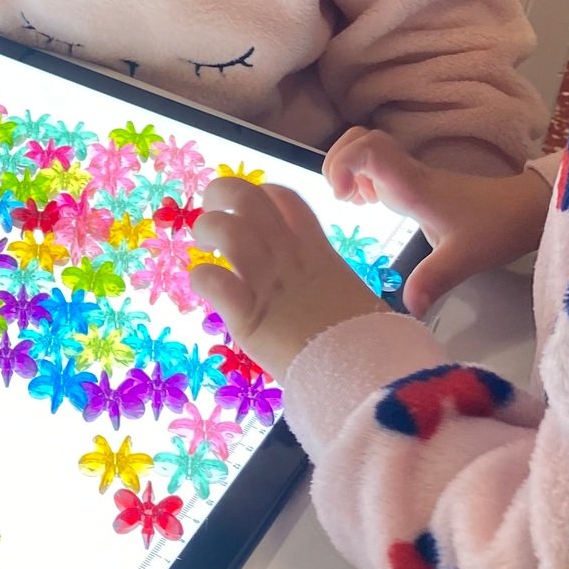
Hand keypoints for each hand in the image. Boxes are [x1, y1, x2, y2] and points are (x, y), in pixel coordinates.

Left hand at [191, 177, 389, 381]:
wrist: (367, 375)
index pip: (283, 196)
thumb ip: (329, 283)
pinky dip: (200, 277)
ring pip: (225, 228)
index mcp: (317, 250)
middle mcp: (289, 257)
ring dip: (205, 229)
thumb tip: (323, 295)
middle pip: (247, 196)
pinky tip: (204, 286)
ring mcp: (268, 283)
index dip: (258, 195)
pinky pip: (212, 279)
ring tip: (203, 246)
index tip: (247, 213)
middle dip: (220, 193)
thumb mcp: (352, 296)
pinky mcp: (248, 316)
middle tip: (212, 213)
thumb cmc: (368, 343)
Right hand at [322, 127, 550, 316]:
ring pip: (365, 148)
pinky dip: (362, 177)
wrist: (524, 209)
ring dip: (348, 169)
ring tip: (352, 202)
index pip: (368, 148)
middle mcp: (406, 173)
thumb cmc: (494, 227)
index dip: (344, 164)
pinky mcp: (414, 182)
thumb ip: (432, 280)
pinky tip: (370, 204)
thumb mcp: (462, 258)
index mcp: (412, 185)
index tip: (342, 196)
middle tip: (341, 198)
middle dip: (337, 162)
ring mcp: (410, 175)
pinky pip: (377, 165)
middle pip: (358, 139)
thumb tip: (408, 307)